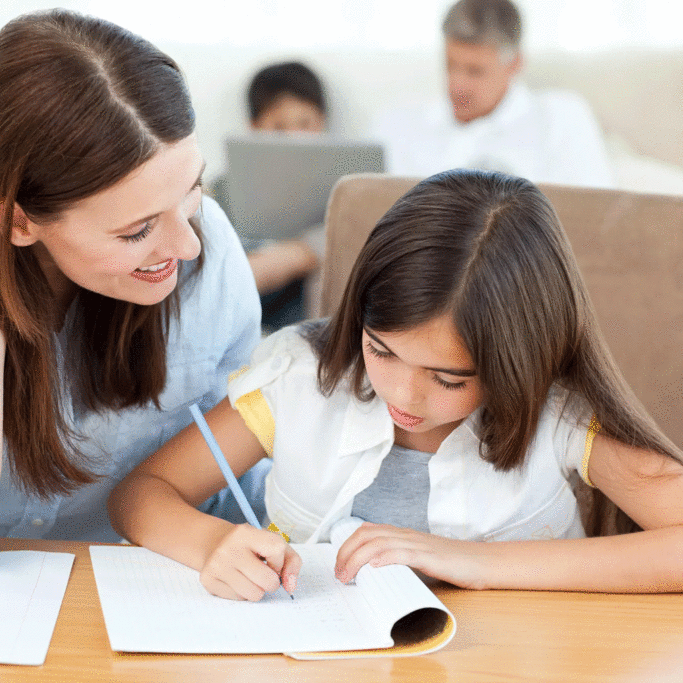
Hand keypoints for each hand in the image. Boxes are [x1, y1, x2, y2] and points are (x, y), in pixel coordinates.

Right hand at [199, 523, 301, 600]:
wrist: (214, 543)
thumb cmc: (250, 545)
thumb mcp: (272, 542)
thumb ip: (291, 561)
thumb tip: (290, 586)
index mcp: (246, 532)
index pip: (276, 550)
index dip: (280, 561)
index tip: (273, 561)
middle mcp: (228, 548)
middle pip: (267, 580)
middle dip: (271, 581)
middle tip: (264, 574)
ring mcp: (217, 565)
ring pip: (254, 594)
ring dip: (257, 589)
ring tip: (250, 577)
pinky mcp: (208, 580)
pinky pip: (239, 599)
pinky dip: (242, 593)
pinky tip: (237, 580)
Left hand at [334, 522, 484, 588]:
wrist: (480, 561)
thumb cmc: (450, 563)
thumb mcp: (418, 558)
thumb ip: (399, 560)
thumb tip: (374, 574)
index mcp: (401, 535)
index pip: (366, 531)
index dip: (347, 546)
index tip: (338, 566)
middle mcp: (405, 535)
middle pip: (366, 535)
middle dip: (346, 553)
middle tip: (339, 575)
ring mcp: (416, 544)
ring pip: (378, 542)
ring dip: (357, 558)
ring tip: (348, 575)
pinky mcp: (428, 556)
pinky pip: (402, 552)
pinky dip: (385, 557)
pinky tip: (374, 566)